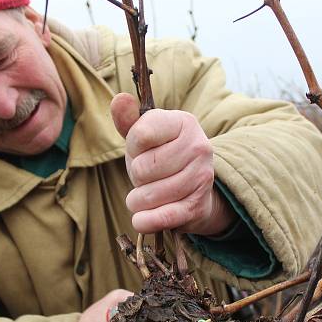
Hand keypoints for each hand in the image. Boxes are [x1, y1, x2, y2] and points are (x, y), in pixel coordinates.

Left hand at [110, 93, 235, 235]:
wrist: (195, 189)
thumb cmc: (162, 156)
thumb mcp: (145, 136)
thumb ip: (129, 120)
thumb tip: (120, 99)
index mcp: (184, 122)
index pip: (140, 135)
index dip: (133, 148)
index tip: (141, 150)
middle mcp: (199, 147)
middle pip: (143, 168)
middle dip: (136, 176)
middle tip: (147, 176)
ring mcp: (201, 178)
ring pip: (147, 195)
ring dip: (137, 200)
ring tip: (147, 194)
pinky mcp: (197, 206)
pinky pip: (161, 217)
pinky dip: (144, 221)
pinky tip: (141, 219)